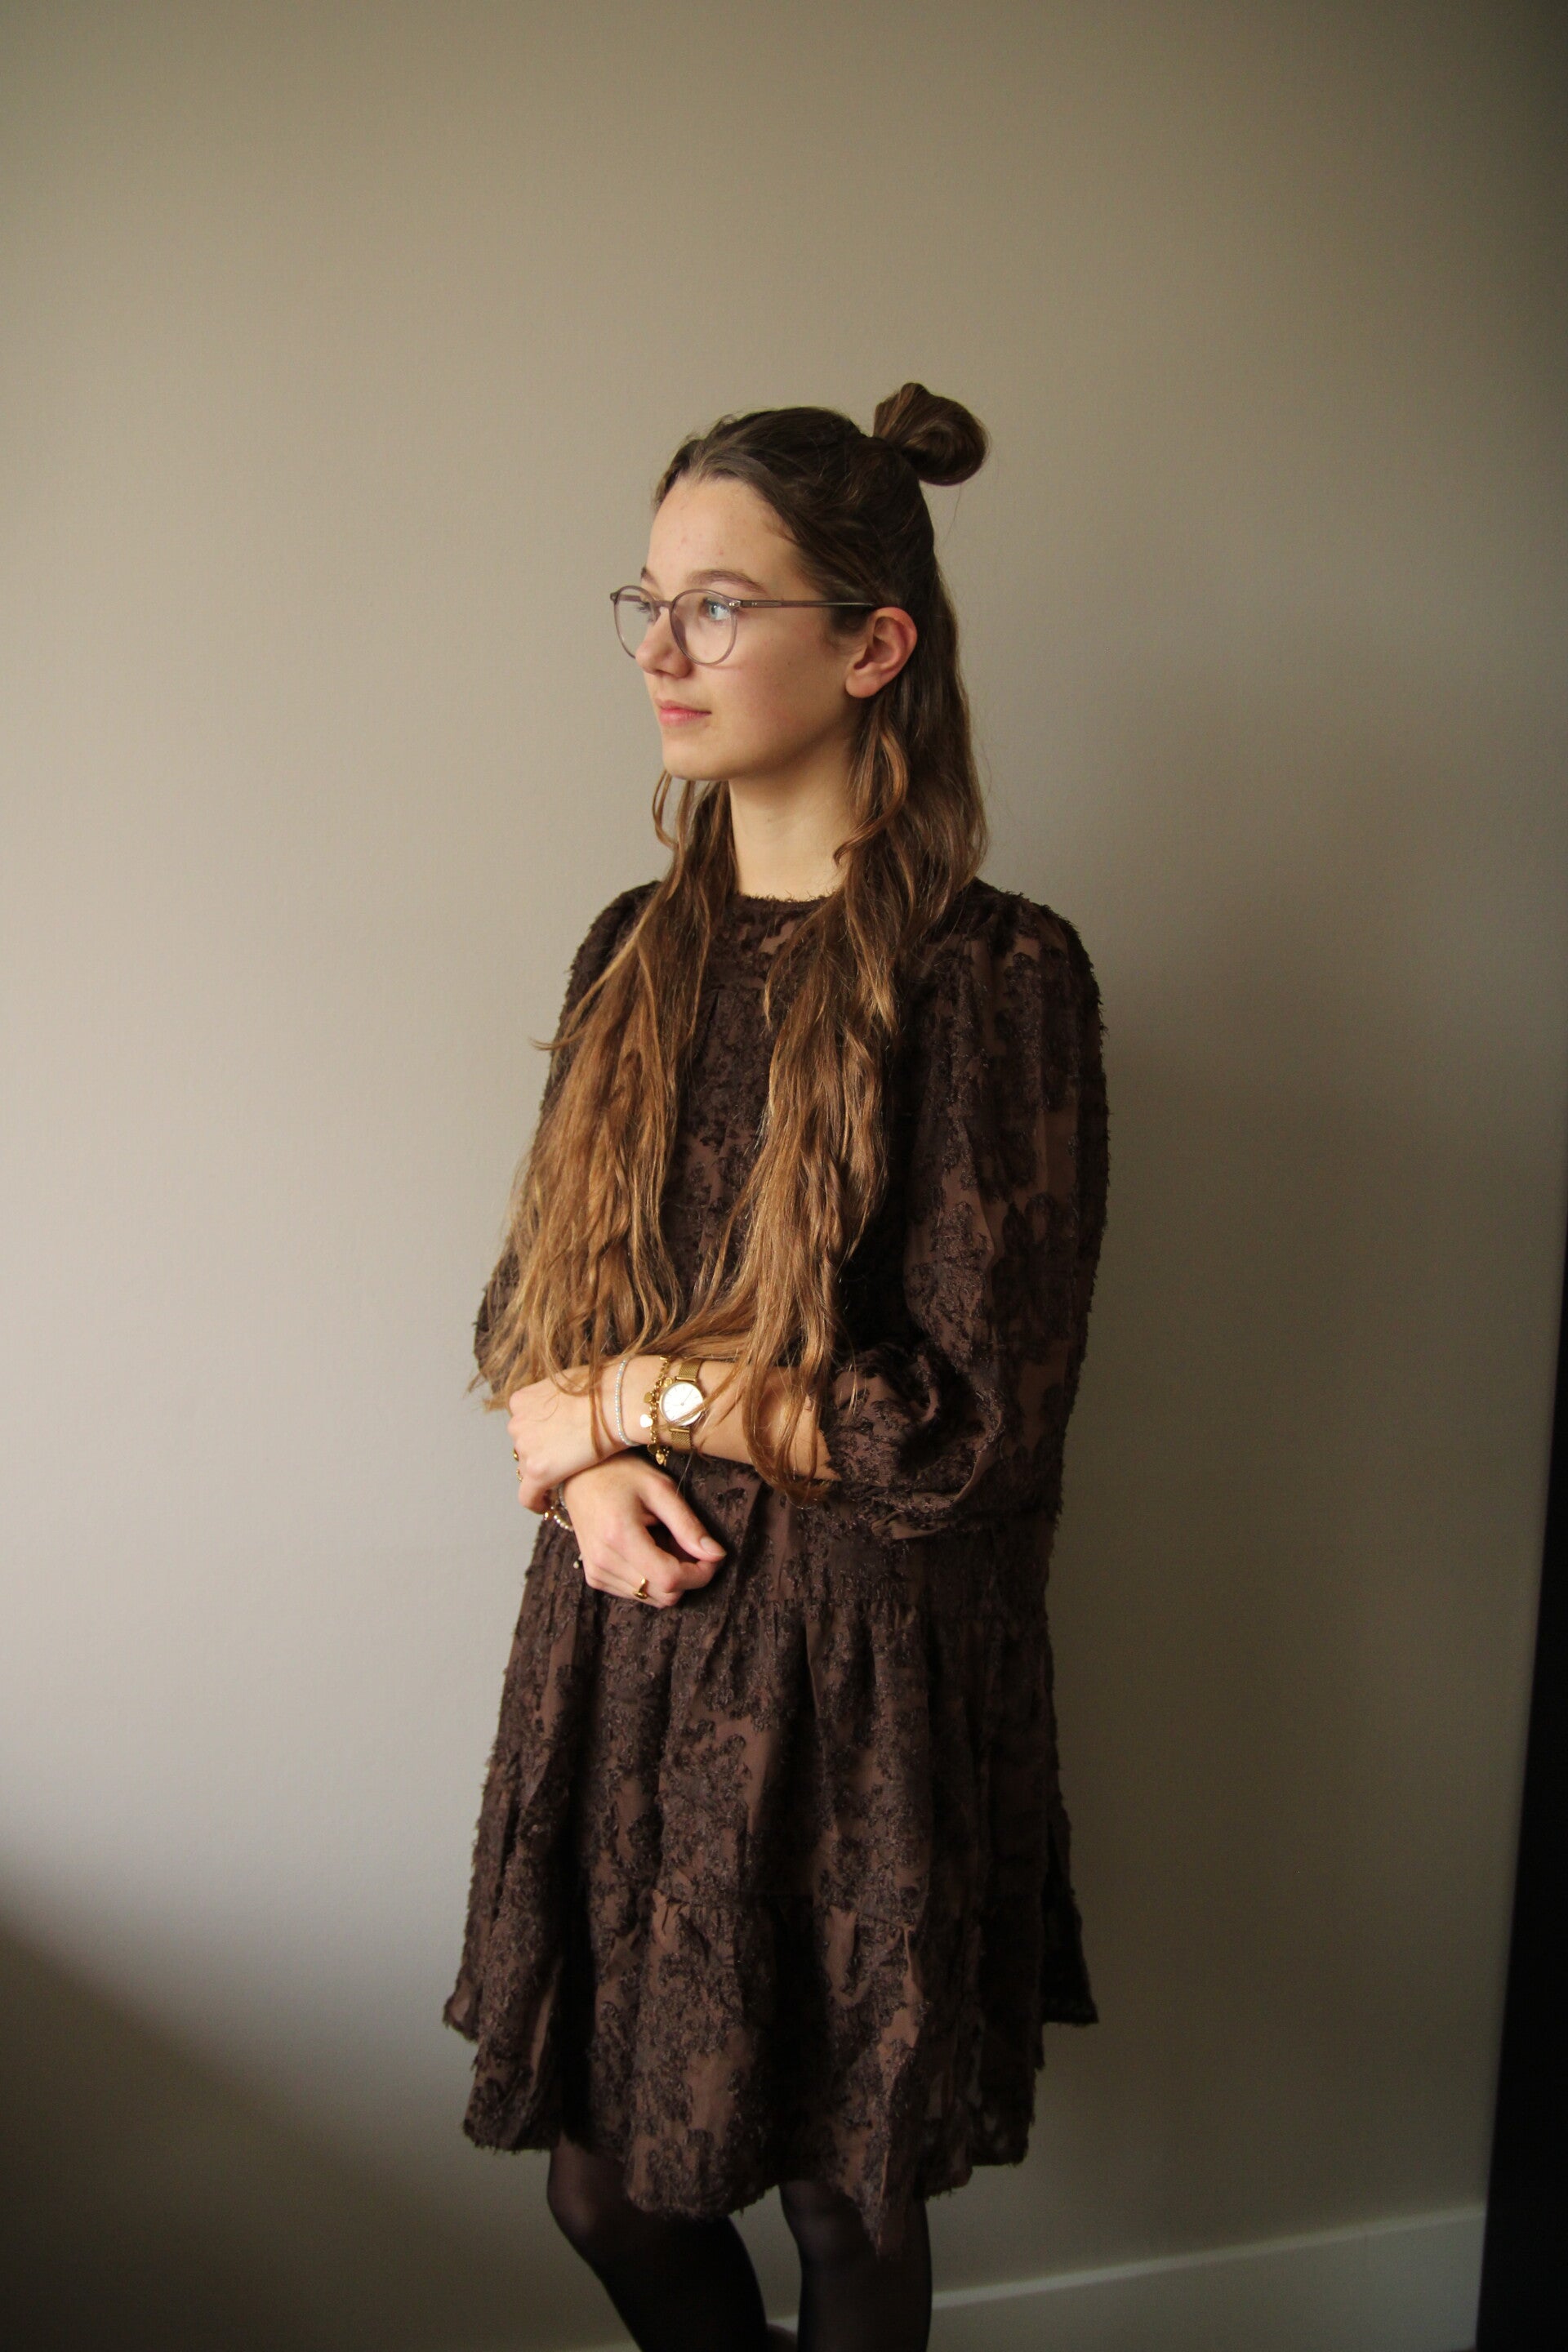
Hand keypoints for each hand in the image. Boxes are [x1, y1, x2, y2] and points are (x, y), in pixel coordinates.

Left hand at [506, 1363, 631, 1510]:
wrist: (617, 1401)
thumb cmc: (603, 1389)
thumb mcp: (567, 1383)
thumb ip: (556, 1400)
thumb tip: (566, 1407)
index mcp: (522, 1401)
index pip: (524, 1425)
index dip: (539, 1436)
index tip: (552, 1444)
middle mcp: (517, 1423)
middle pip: (525, 1447)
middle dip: (542, 1453)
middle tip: (565, 1459)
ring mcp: (525, 1448)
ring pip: (529, 1470)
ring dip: (544, 1474)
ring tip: (566, 1478)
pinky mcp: (537, 1472)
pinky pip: (528, 1496)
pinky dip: (536, 1503)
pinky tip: (548, 1505)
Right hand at [558, 1456, 725, 1608]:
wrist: (581, 1476)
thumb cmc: (622, 1474)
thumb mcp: (660, 1489)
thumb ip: (688, 1525)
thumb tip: (717, 1555)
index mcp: (620, 1536)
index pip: (670, 1578)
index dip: (700, 1574)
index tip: (713, 1556)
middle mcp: (603, 1561)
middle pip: (664, 1594)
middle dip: (687, 1574)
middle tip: (688, 1543)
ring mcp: (596, 1572)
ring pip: (652, 1597)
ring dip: (668, 1576)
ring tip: (663, 1541)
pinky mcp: (594, 1578)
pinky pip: (637, 1593)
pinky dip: (651, 1577)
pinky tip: (647, 1549)